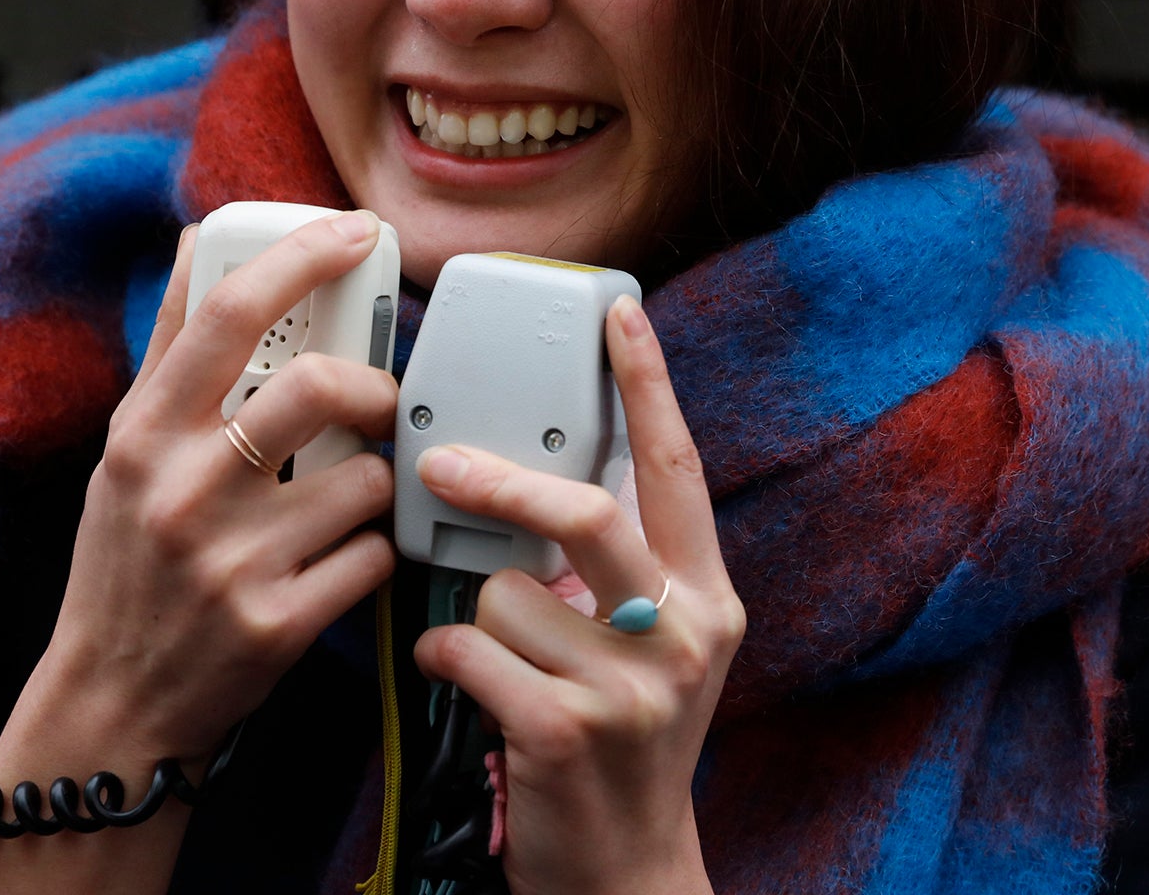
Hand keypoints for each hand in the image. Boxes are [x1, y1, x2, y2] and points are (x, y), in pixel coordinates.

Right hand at [38, 211, 399, 766]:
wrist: (112, 704)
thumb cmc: (126, 561)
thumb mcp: (126, 450)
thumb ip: (171, 345)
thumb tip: (199, 238)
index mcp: (145, 435)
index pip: (230, 312)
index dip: (305, 255)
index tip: (356, 231)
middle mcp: (183, 491)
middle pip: (319, 387)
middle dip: (374, 387)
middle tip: (377, 401)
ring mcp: (232, 561)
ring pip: (367, 478)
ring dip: (374, 483)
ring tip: (344, 501)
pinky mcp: (279, 625)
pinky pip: (376, 556)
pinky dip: (374, 552)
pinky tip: (339, 560)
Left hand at [412, 296, 743, 894]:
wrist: (624, 869)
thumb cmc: (620, 739)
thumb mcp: (652, 646)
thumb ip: (624, 567)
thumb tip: (543, 474)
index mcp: (708, 594)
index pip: (676, 466)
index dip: (648, 384)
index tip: (620, 310)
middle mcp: (684, 632)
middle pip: (586, 514)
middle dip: (504, 486)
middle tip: (441, 466)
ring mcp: (632, 687)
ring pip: (508, 591)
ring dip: (478, 619)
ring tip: (503, 663)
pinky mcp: (565, 731)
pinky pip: (468, 651)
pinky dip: (445, 661)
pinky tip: (469, 688)